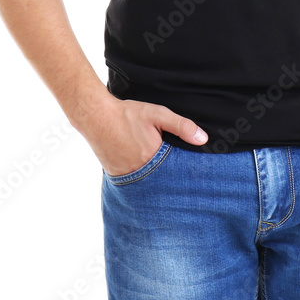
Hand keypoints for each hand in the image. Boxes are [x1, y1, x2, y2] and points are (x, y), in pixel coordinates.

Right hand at [80, 97, 208, 176]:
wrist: (96, 116)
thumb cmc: (128, 115)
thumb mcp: (158, 115)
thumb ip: (181, 126)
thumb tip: (203, 139)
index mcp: (154, 159)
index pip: (176, 174)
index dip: (185, 174)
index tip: (196, 178)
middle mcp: (140, 174)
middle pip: (163, 183)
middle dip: (172, 182)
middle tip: (183, 185)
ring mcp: (127, 178)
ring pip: (148, 185)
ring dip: (156, 183)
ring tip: (164, 179)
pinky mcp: (117, 177)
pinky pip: (134, 183)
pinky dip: (141, 181)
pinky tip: (146, 173)